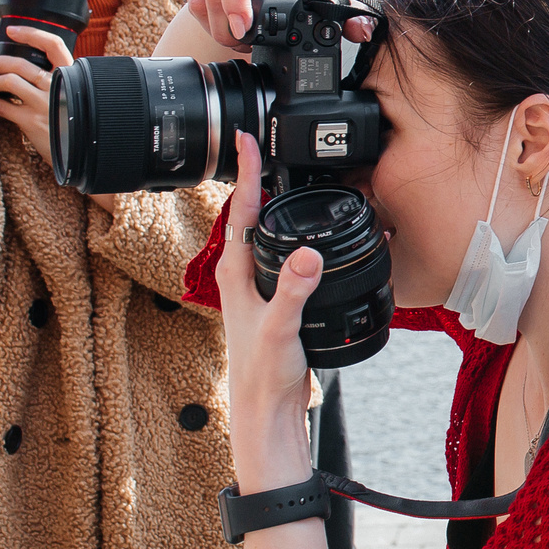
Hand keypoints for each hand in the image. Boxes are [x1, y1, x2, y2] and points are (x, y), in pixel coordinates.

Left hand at [0, 23, 71, 166]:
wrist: (81, 154)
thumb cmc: (74, 122)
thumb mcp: (74, 95)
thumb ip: (59, 81)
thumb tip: (30, 67)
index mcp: (71, 76)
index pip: (53, 45)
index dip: (31, 33)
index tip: (12, 30)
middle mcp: (59, 87)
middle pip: (21, 64)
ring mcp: (45, 104)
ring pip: (9, 81)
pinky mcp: (32, 122)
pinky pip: (3, 107)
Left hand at [215, 133, 322, 492]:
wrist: (266, 410)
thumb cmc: (263, 374)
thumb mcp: (280, 328)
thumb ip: (294, 290)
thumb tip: (309, 255)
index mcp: (236, 273)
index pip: (243, 210)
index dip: (249, 171)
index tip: (248, 138)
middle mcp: (242, 275)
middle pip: (252, 214)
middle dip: (263, 177)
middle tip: (271, 145)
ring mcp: (258, 287)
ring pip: (268, 234)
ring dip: (279, 205)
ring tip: (293, 179)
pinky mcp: (276, 299)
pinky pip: (285, 255)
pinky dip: (296, 236)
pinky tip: (312, 237)